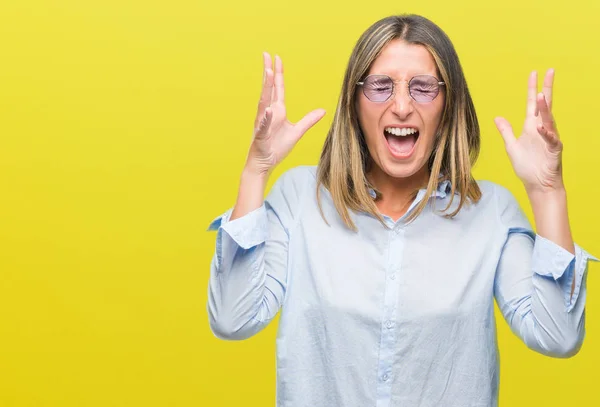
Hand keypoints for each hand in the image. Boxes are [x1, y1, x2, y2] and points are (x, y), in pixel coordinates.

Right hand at [245, 53, 325, 175]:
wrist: (264, 163)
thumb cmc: (276, 147)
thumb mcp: (297, 132)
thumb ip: (308, 120)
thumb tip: (322, 111)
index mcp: (277, 111)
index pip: (278, 89)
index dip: (278, 74)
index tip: (277, 59)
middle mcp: (268, 113)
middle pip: (268, 89)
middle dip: (268, 72)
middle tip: (267, 55)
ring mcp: (262, 123)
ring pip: (264, 102)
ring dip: (266, 87)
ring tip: (268, 72)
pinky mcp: (261, 136)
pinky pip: (263, 126)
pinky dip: (265, 118)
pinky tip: (268, 111)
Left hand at [494, 69, 563, 192]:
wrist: (537, 184)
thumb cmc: (527, 167)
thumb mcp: (511, 146)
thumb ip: (506, 131)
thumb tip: (498, 117)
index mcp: (530, 127)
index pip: (532, 104)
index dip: (532, 89)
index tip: (534, 74)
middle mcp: (541, 129)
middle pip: (545, 105)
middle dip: (547, 88)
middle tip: (550, 71)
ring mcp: (549, 138)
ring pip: (548, 119)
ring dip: (545, 108)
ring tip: (542, 95)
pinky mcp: (554, 150)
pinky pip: (551, 139)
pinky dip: (546, 133)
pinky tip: (541, 127)